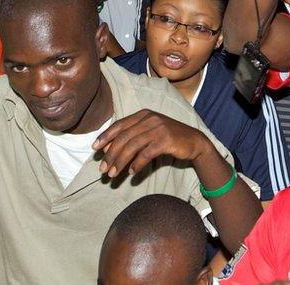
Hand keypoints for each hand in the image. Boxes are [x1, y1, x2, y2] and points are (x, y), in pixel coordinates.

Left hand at [93, 109, 212, 176]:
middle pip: (123, 137)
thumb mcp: (149, 133)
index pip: (119, 125)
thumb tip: (105, 148)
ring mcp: (158, 128)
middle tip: (103, 169)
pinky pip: (146, 153)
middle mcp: (150, 119)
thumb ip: (131, 137)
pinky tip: (131, 172)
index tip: (94, 150)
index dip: (105, 137)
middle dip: (111, 155)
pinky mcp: (166, 140)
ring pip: (132, 146)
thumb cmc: (168, 138)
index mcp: (143, 114)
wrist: (194, 142)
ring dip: (120, 162)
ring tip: (113, 174)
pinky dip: (136, 164)